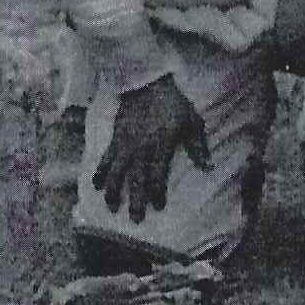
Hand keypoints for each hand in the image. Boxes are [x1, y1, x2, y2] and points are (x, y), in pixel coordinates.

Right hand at [94, 72, 207, 221]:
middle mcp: (142, 149)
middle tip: (135, 219)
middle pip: (137, 179)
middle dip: (136, 200)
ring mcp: (126, 145)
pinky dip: (100, 173)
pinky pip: (106, 160)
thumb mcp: (192, 122)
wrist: (147, 84)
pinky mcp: (115, 140)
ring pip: (117, 173)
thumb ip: (198, 146)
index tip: (158, 207)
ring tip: (112, 208)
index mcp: (161, 146)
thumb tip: (207, 167)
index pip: (158, 174)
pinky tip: (96, 186)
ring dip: (114, 191)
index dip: (157, 192)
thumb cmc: (174, 104)